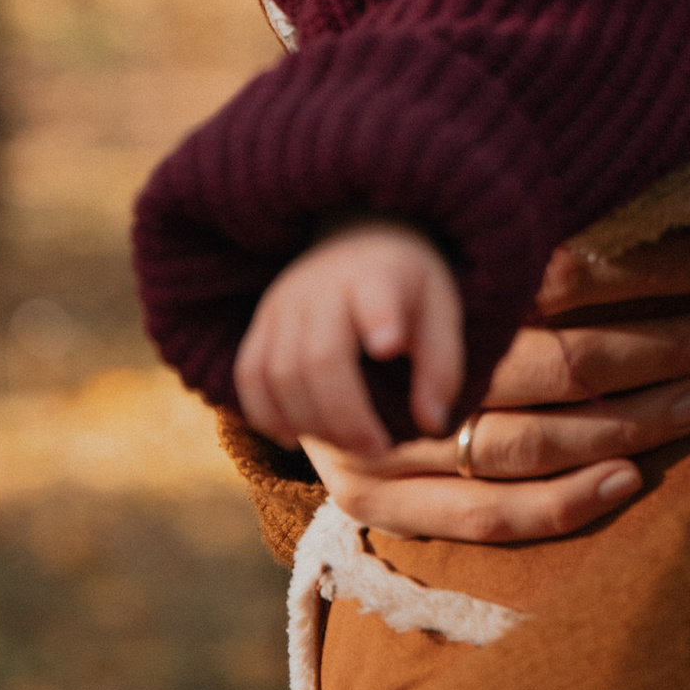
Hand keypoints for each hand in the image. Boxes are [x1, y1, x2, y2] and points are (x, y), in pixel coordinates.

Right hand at [235, 223, 464, 459]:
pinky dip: (266, 415)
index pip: (374, 295)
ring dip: (311, 423)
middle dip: (346, 417)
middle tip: (377, 450)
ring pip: (279, 374)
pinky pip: (248, 376)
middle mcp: (321, 286)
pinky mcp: (259, 323)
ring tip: (347, 446)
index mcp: (377, 275)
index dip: (378, 319)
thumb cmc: (406, 287)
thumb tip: (431, 425)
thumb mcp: (440, 312)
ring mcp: (282, 304)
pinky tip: (295, 438)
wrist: (356, 239)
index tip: (389, 346)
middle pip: (319, 358)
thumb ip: (441, 368)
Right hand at [302, 232, 689, 542]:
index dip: (652, 272)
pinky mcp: (377, 499)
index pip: (563, 275)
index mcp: (432, 277)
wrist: (277, 337)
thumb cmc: (394, 269)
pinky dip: (567, 502)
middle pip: (563, 362)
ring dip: (636, 423)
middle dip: (669, 350)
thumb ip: (539, 234)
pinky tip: (632, 478)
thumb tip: (677, 222)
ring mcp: (387, 439)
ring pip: (536, 442)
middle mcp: (408, 360)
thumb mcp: (456, 231)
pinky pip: (489, 516)